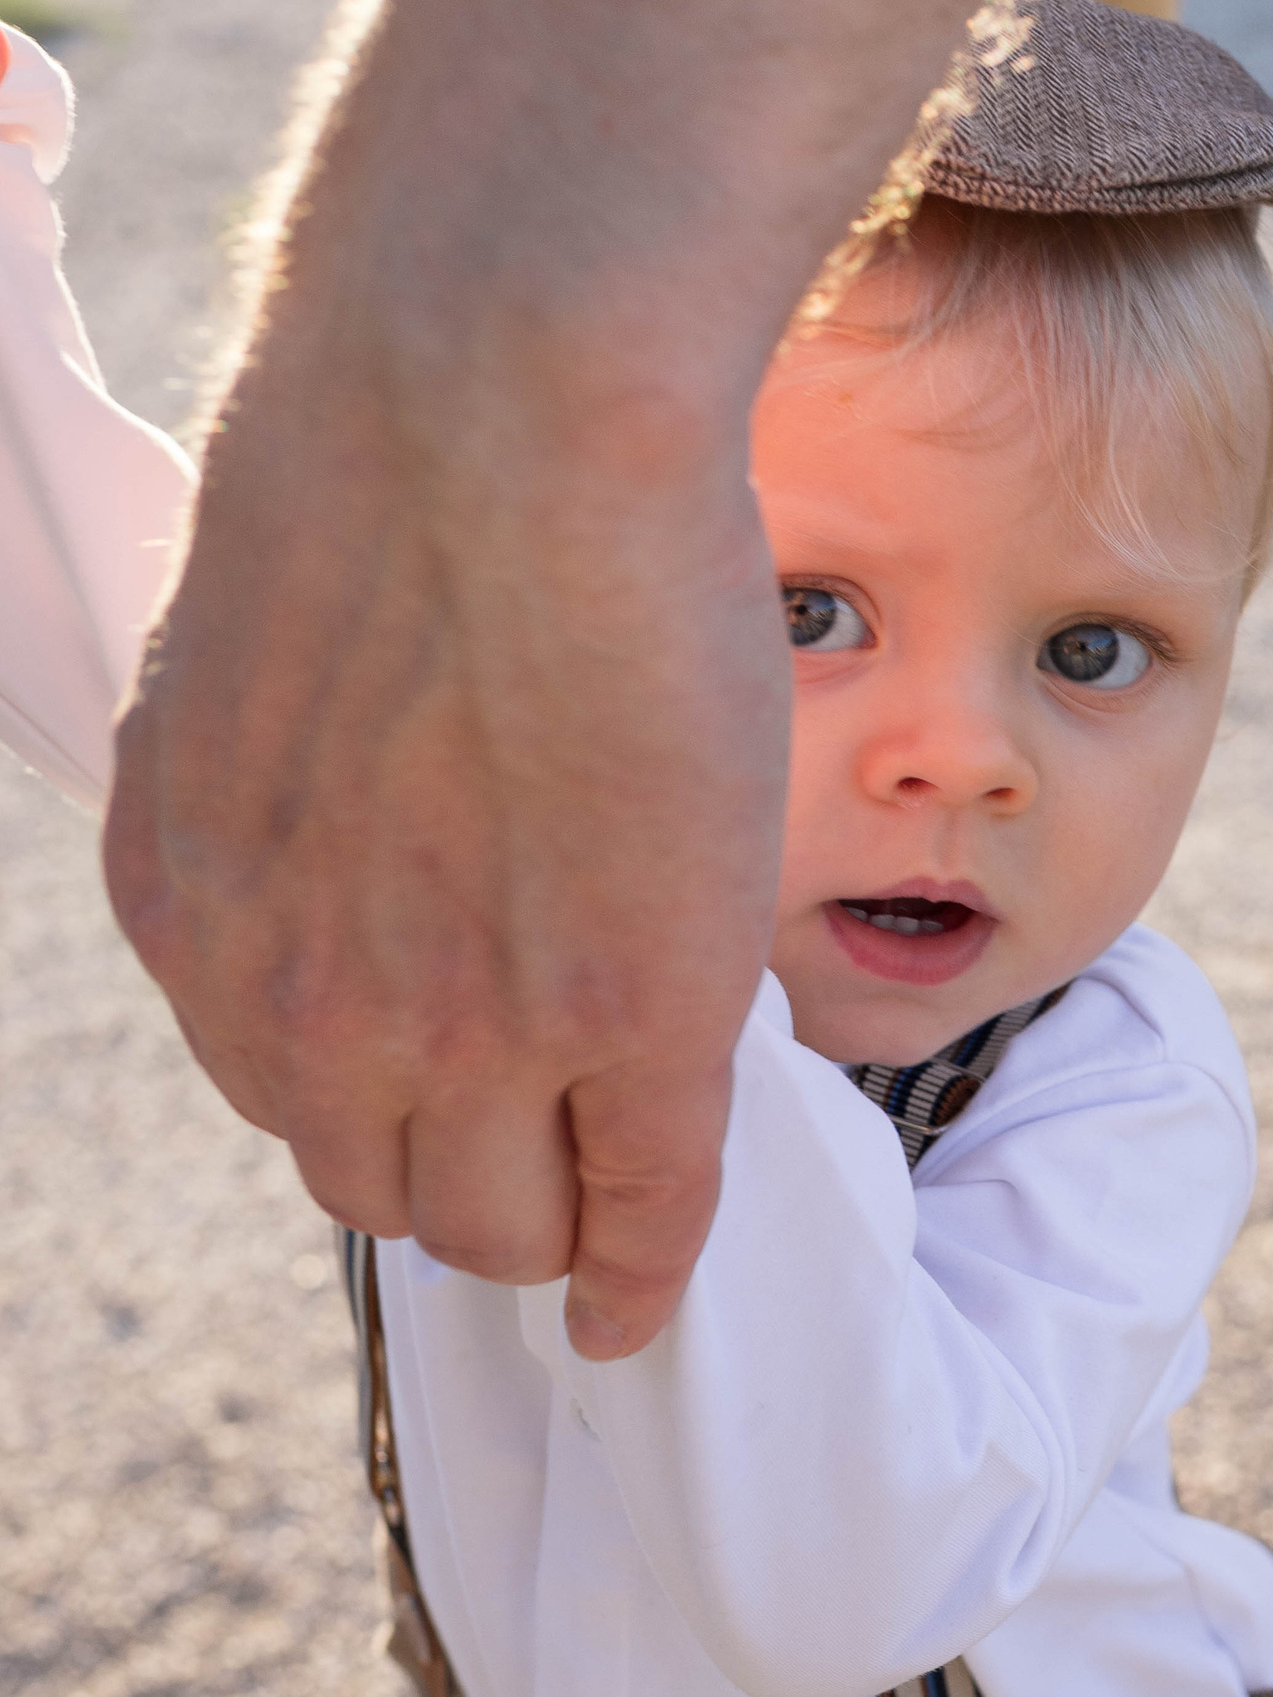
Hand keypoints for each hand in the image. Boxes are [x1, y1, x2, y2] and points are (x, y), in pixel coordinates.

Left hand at [103, 0, 1170, 1355]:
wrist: (491, 401)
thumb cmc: (396, 473)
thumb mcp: (276, 682)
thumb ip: (317, 821)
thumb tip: (416, 866)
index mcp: (199, 913)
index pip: (293, 1103)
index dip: (391, 1121)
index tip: (452, 1132)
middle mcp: (298, 1004)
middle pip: (386, 1194)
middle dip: (465, 1186)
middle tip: (543, 1164)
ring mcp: (466, 1027)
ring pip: (502, 1225)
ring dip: (555, 1225)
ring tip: (611, 1205)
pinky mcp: (630, 1020)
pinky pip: (647, 1210)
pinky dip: (649, 1269)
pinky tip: (646, 1296)